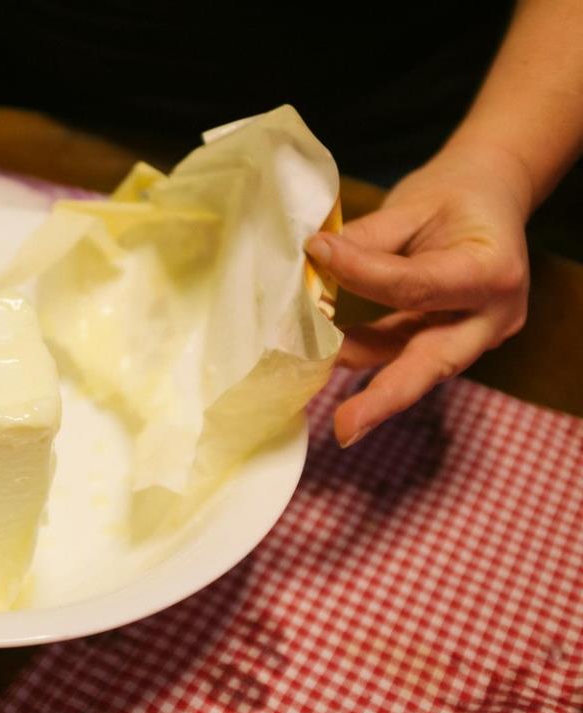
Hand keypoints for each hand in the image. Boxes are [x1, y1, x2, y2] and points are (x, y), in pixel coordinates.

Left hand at [305, 143, 532, 446]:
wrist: (492, 197)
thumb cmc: (454, 197)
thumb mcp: (413, 205)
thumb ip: (368, 240)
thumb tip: (315, 262)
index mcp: (492, 272)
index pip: (417, 285)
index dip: (361, 273)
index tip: (315, 252)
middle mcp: (493, 316)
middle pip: (433, 364)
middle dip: (385, 398)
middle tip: (344, 428)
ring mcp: (476, 337)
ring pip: (414, 367)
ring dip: (359, 375)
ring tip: (307, 373)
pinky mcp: (453, 344)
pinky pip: (403, 355)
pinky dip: (365, 355)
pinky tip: (326, 351)